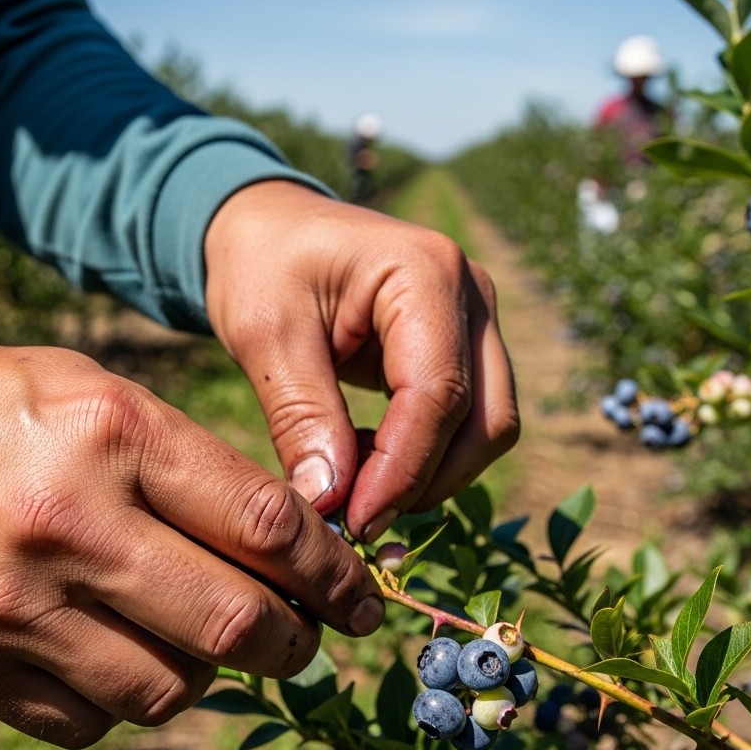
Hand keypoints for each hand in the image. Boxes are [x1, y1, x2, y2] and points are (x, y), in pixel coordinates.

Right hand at [0, 341, 383, 747]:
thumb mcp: (102, 395)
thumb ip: (194, 466)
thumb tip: (290, 544)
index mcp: (114, 434)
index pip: (265, 525)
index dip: (334, 571)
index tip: (360, 595)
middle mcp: (68, 524)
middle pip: (233, 622)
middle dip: (298, 639)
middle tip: (312, 634)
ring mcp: (15, 606)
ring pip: (171, 688)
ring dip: (214, 672)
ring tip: (210, 637)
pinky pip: (93, 719)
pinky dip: (134, 696)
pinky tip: (131, 652)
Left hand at [204, 181, 518, 541]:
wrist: (271, 227)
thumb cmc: (262, 264)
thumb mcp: (264, 334)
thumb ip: (301, 415)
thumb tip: (332, 503)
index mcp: (425, 271)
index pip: (438, 394)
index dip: (402, 470)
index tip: (354, 522)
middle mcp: (471, 292)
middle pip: (487, 419)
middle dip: (425, 481)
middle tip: (356, 518)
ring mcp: (476, 318)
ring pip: (489, 426)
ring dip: (431, 473)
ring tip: (355, 486)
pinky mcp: (464, 344)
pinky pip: (470, 418)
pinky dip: (428, 454)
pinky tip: (367, 461)